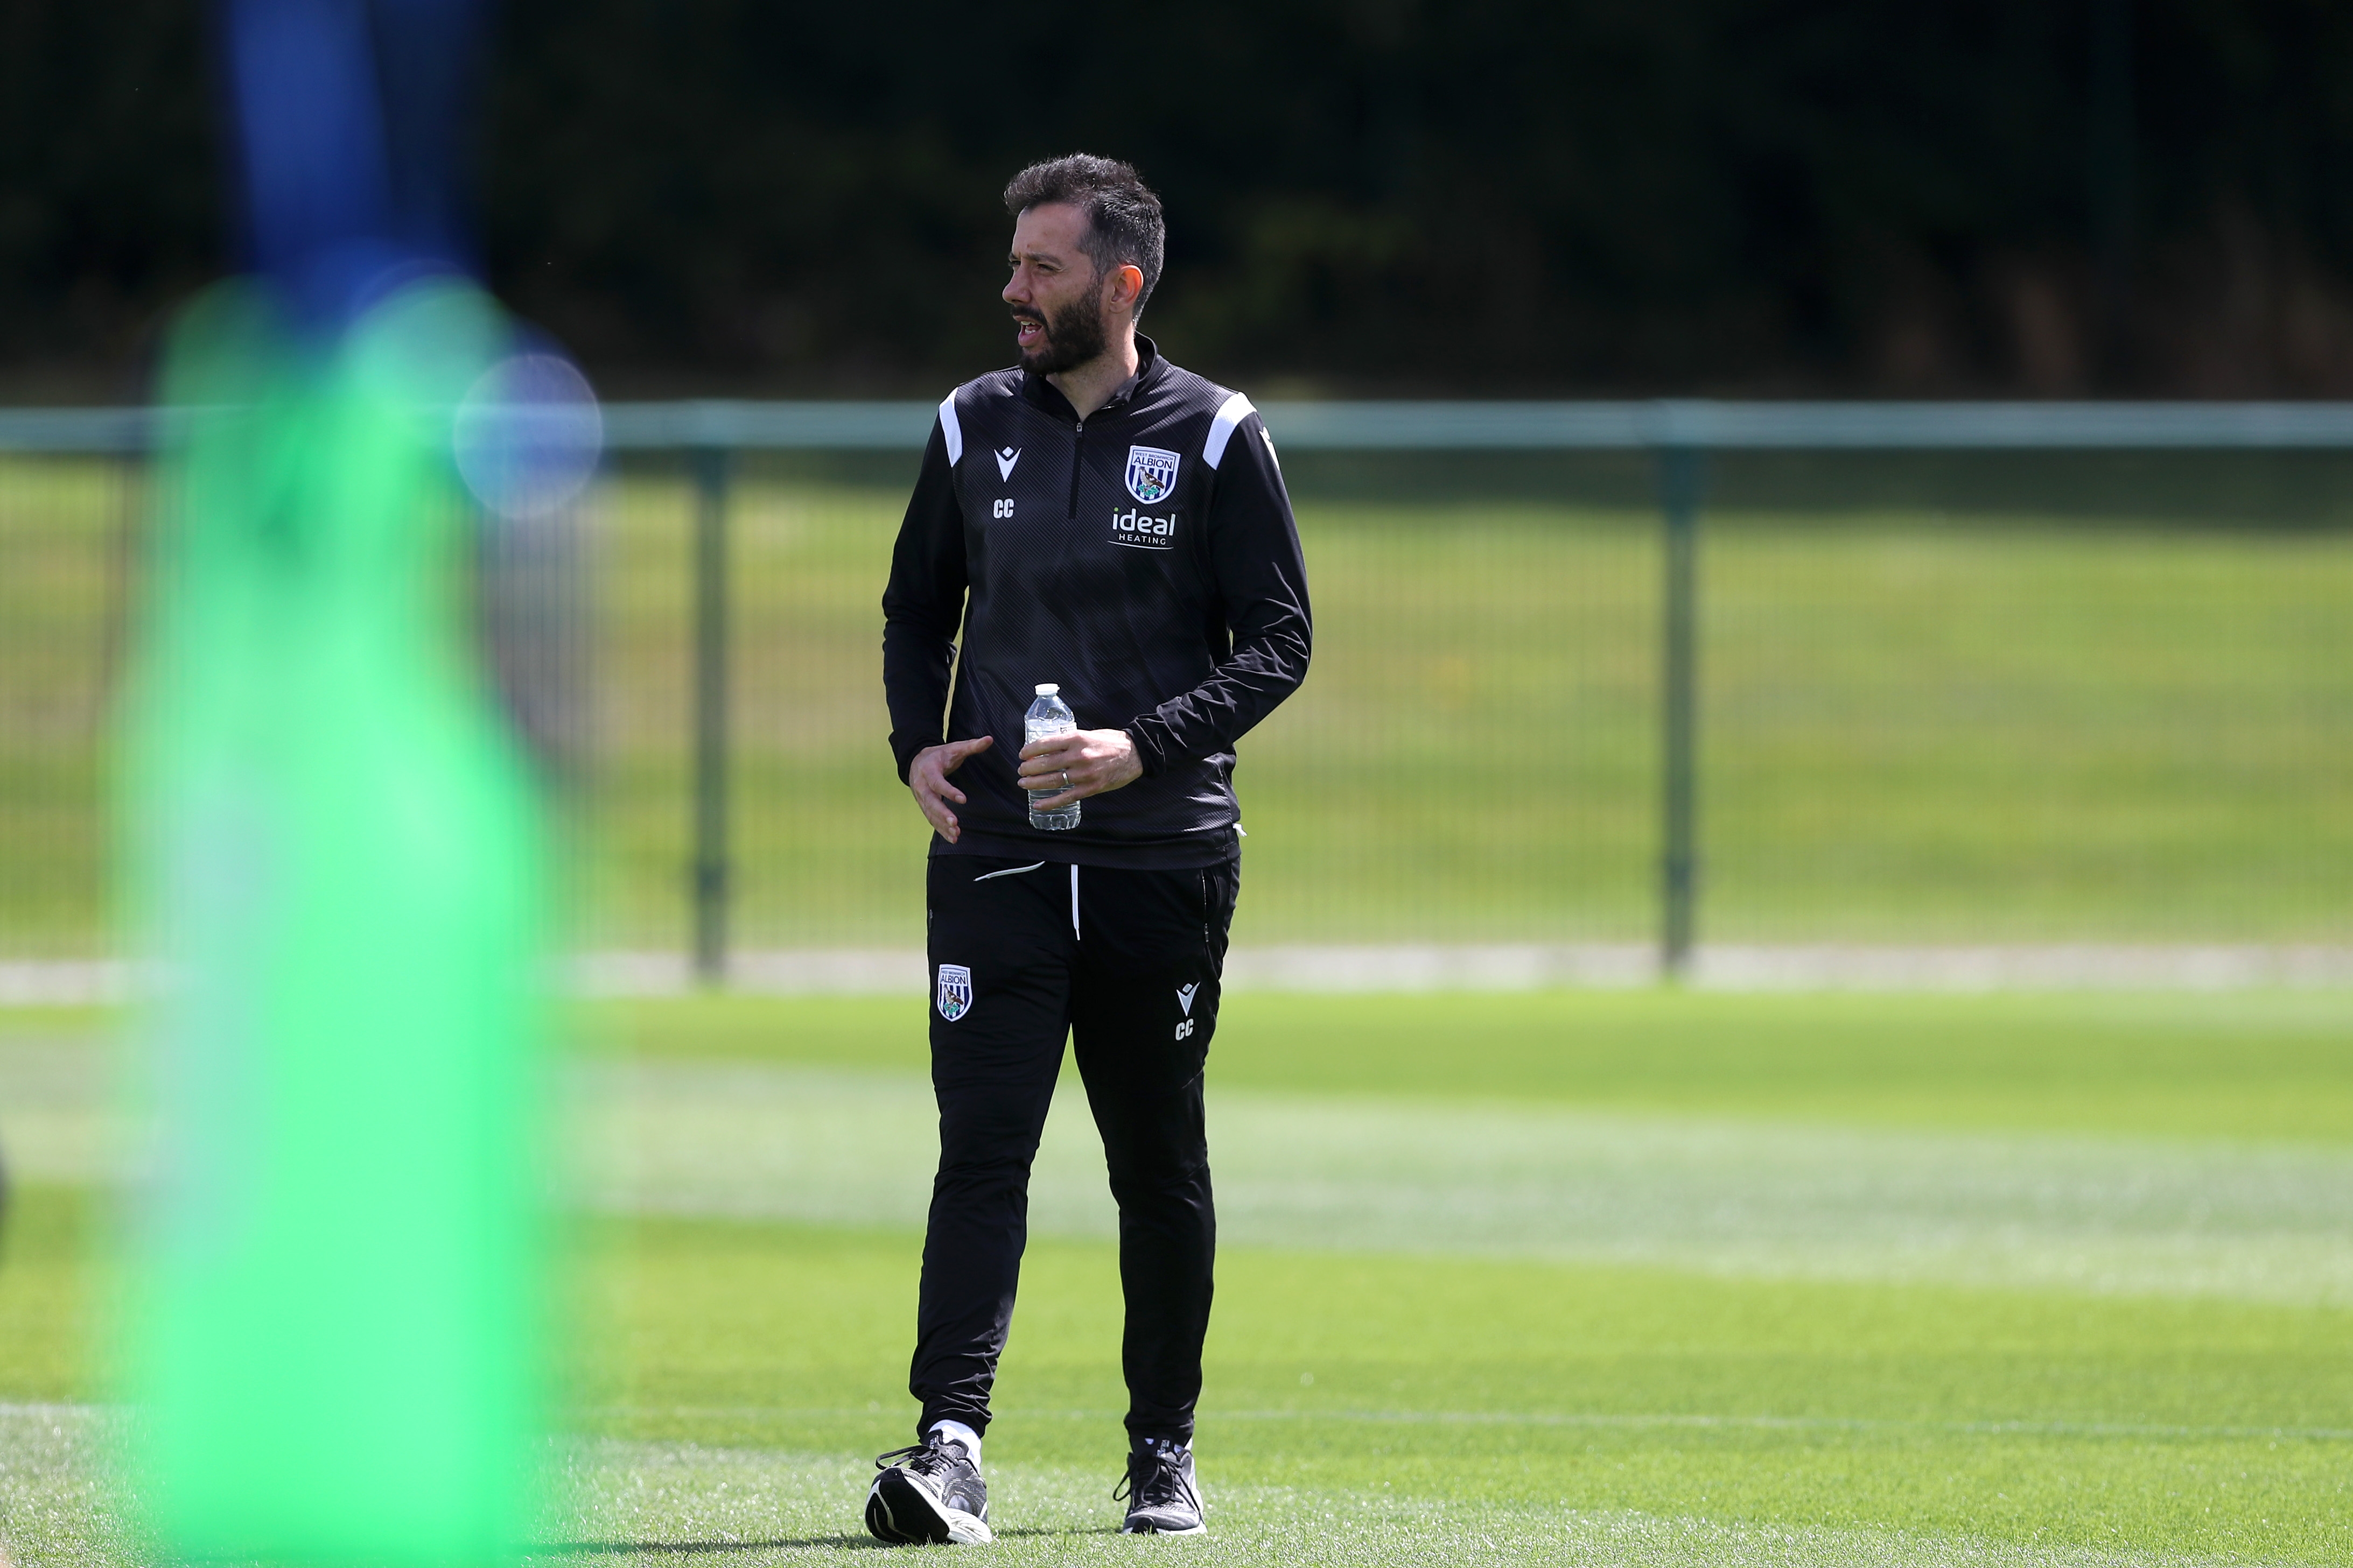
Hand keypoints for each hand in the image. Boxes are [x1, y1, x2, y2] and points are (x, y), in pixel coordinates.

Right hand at [908, 736, 993, 842]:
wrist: (916, 761)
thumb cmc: (939, 755)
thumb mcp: (954, 748)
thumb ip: (972, 745)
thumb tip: (989, 739)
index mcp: (929, 770)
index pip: (938, 783)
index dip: (949, 791)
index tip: (963, 799)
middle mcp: (922, 786)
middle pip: (931, 802)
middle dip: (942, 814)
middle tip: (955, 823)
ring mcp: (921, 798)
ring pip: (930, 814)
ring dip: (942, 825)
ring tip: (956, 834)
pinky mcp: (924, 806)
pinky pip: (931, 820)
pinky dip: (941, 829)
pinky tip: (953, 838)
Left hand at [1017, 727, 1142, 809]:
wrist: (1135, 754)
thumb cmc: (1112, 741)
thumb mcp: (1088, 733)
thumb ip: (1070, 740)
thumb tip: (1048, 748)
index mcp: (1076, 738)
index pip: (1044, 744)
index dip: (1029, 750)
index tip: (1022, 754)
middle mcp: (1078, 756)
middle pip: (1044, 763)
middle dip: (1028, 768)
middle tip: (1021, 770)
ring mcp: (1084, 774)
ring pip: (1051, 780)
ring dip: (1033, 783)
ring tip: (1023, 783)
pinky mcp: (1090, 788)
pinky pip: (1065, 797)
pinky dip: (1049, 802)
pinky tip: (1037, 804)